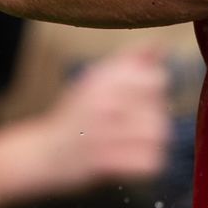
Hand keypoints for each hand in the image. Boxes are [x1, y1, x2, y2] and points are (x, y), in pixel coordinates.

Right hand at [39, 48, 171, 193]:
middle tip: (131, 128)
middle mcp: (105, 102)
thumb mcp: (97, 80)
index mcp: (104, 79)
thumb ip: (131, 60)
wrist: (45, 155)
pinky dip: (146, 164)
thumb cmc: (77, 115)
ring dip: (151, 143)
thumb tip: (161, 44)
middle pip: (160, 111)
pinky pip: (150, 161)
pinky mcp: (105, 162)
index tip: (138, 102)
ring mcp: (104, 132)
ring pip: (158, 136)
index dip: (153, 93)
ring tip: (133, 144)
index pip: (157, 80)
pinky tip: (131, 160)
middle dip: (152, 121)